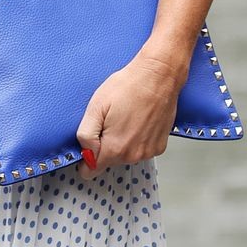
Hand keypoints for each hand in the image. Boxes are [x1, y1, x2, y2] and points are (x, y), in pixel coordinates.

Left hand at [77, 49, 186, 178]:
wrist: (159, 76)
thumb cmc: (128, 86)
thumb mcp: (96, 107)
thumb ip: (86, 136)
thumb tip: (86, 153)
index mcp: (115, 149)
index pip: (91, 171)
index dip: (86, 157)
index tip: (89, 143)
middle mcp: (133, 155)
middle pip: (109, 161)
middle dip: (106, 145)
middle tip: (110, 121)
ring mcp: (149, 152)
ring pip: (125, 156)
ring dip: (123, 142)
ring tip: (126, 118)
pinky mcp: (160, 145)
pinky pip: (141, 150)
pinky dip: (138, 139)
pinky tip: (139, 121)